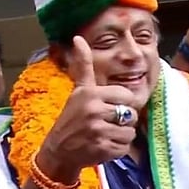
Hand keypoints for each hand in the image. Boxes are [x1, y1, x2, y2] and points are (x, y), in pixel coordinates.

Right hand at [37, 36, 140, 180]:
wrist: (58, 150)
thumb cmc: (71, 119)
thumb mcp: (78, 91)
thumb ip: (83, 66)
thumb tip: (78, 38)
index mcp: (91, 94)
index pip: (126, 96)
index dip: (123, 104)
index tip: (110, 109)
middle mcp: (94, 111)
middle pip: (131, 115)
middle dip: (123, 121)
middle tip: (107, 124)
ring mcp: (98, 131)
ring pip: (129, 132)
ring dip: (121, 136)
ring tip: (105, 135)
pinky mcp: (102, 149)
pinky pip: (124, 148)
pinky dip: (117, 149)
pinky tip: (104, 146)